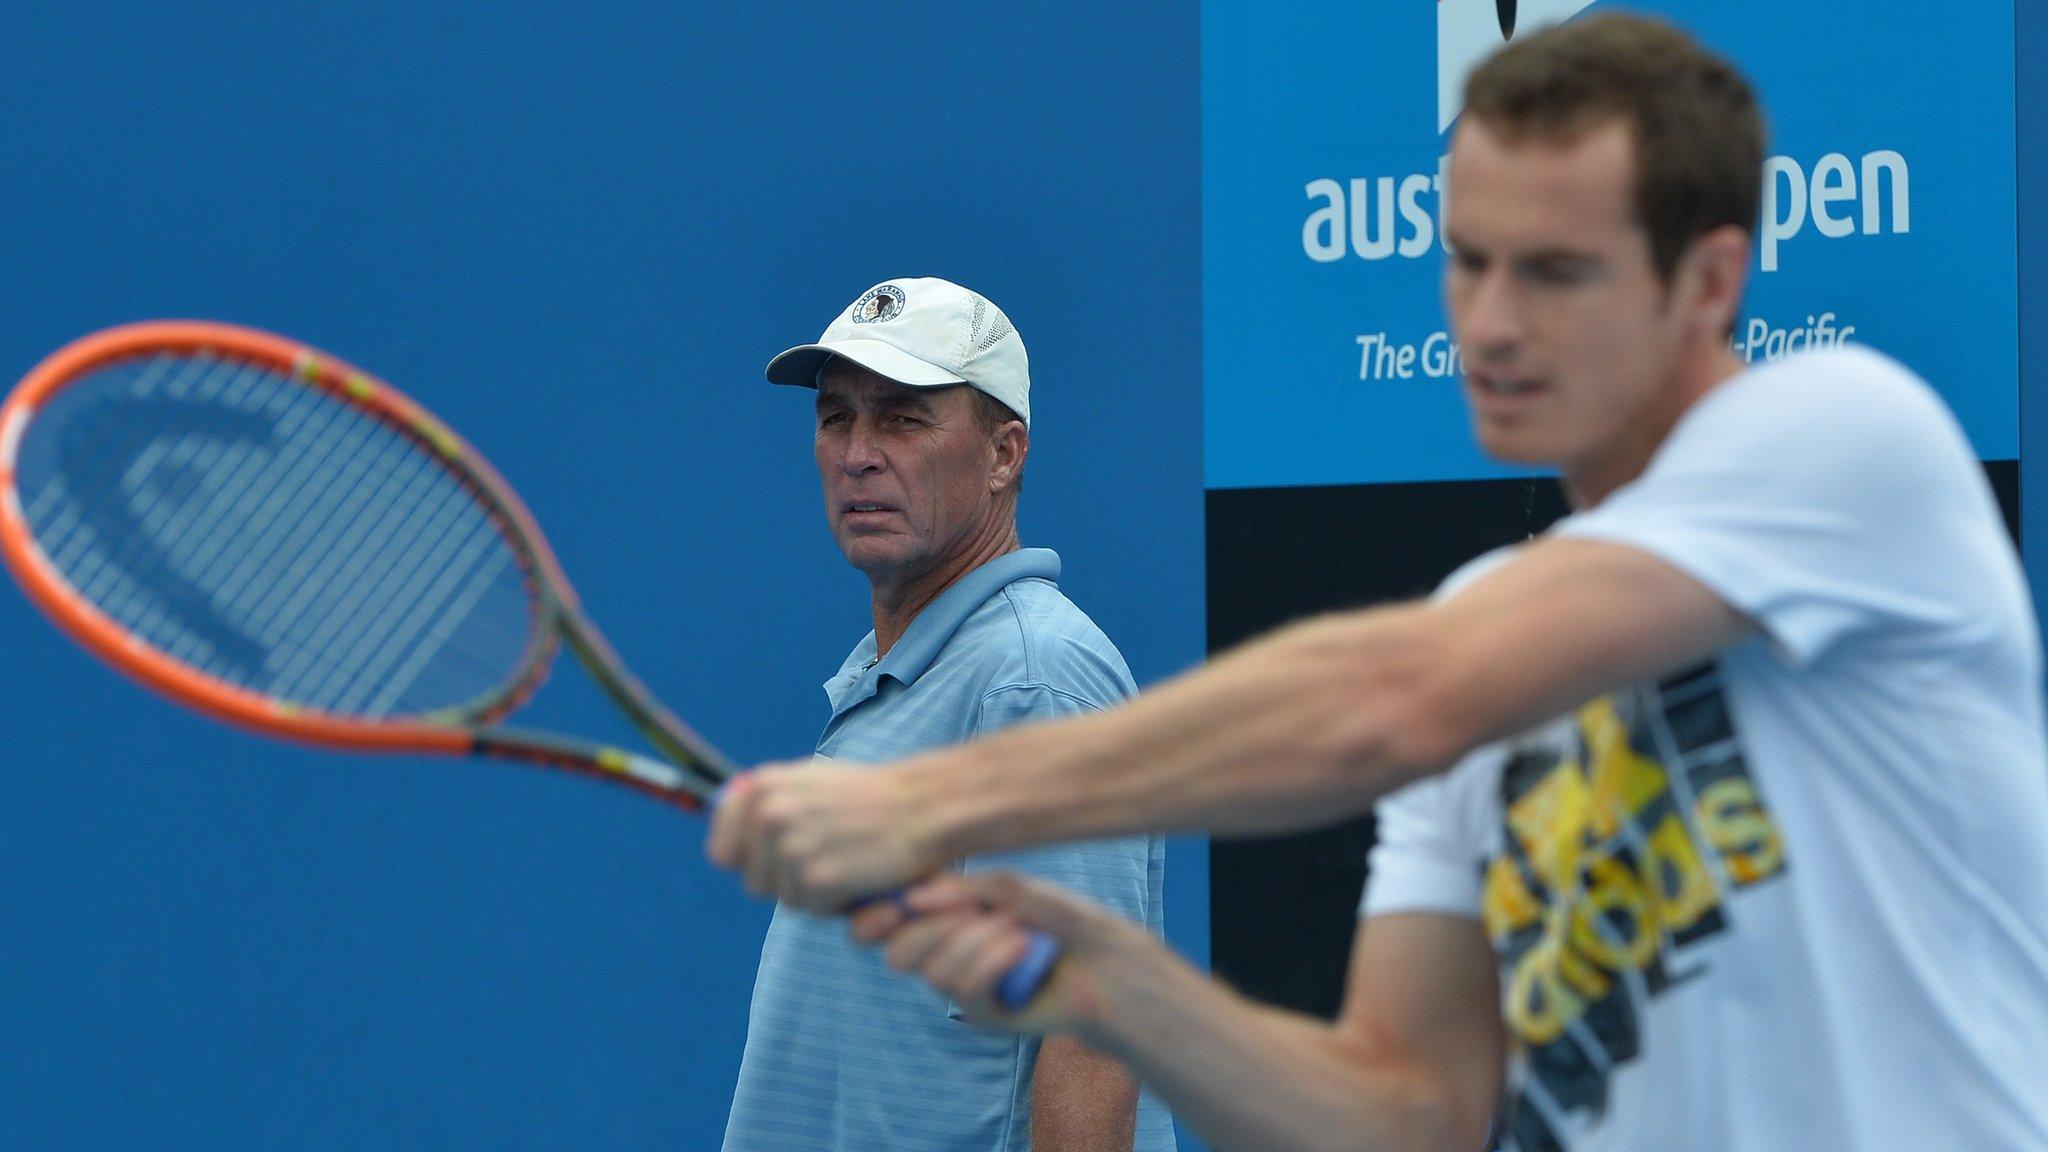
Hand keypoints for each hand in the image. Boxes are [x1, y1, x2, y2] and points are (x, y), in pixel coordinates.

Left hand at [705, 761, 940, 911]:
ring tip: (847, 861)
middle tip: (828, 856)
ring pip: (786, 900)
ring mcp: (790, 848)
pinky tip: (859, 874)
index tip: (776, 862)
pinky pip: (814, 910)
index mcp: (760, 788)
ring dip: (815, 892)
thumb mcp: (806, 781)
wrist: (922, 807)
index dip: (749, 865)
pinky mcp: (816, 879)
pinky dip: (838, 902)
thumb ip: (766, 805)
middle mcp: (768, 815)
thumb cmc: (869, 797)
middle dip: (787, 881)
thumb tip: (725, 844)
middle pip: (754, 883)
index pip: (721, 853)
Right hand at [849, 871, 1153, 1042]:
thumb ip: (961, 889)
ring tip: (1018, 926)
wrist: (1108, 961)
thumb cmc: (1061, 917)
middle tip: (973, 910)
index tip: (895, 903)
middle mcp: (947, 954)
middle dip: (928, 929)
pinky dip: (992, 960)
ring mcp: (964, 987)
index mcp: (945, 918)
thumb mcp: (1010, 887)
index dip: (876, 916)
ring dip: (978, 940)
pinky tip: (1022, 946)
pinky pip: (963, 989)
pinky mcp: (984, 1014)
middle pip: (897, 953)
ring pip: (933, 971)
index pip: (887, 923)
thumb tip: (912, 898)